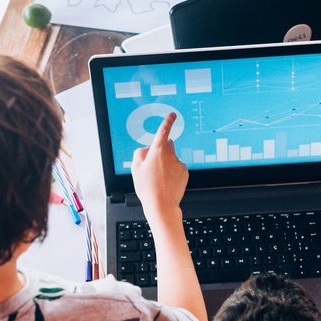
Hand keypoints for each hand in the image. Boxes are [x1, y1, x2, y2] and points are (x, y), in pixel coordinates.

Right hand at [131, 112, 186, 227]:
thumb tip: (146, 150)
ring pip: (172, 158)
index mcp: (158, 151)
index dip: (168, 121)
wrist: (161, 205)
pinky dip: (173, 172)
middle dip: (162, 149)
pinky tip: (166, 182)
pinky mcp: (185, 173)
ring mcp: (179, 164)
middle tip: (154, 163)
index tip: (172, 115)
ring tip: (158, 179)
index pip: (164, 131)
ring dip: (167, 163)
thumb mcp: (135, 169)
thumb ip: (140, 154)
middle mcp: (171, 155)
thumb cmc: (147, 188)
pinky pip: (177, 168)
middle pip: (168, 145)